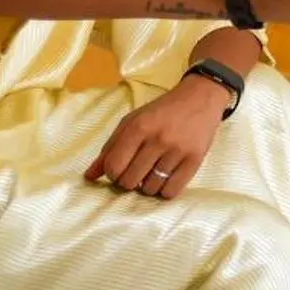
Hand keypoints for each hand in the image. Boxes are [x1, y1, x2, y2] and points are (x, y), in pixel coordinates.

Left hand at [82, 78, 230, 198]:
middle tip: (136, 172)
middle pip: (130, 180)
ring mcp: (178, 150)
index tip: (119, 169)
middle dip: (128, 181)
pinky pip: (171, 191)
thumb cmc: (161, 111)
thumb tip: (89, 176)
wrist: (200, 98)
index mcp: (138, 126)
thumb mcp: (132, 122)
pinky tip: (165, 179)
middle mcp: (158, 139)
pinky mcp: (195, 160)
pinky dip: (164, 191)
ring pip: (150, 188)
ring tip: (152, 173)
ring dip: (147, 186)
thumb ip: (109, 148)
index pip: (114, 166)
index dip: (112, 174)